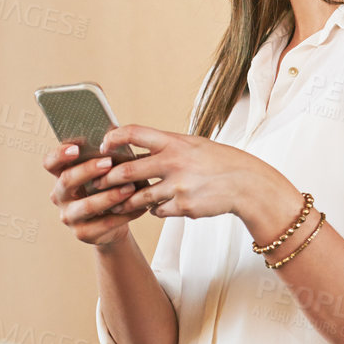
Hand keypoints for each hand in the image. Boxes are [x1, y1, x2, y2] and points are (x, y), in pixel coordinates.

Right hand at [42, 140, 148, 247]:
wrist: (113, 222)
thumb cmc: (108, 188)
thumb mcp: (104, 173)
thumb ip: (104, 158)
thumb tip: (118, 137)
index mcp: (62, 175)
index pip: (50, 163)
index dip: (59, 155)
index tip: (75, 148)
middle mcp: (60, 195)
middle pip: (67, 180)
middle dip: (88, 170)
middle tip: (108, 163)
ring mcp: (69, 216)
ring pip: (86, 205)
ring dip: (109, 196)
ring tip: (129, 188)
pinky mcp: (83, 233)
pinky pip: (104, 223)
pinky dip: (124, 214)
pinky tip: (139, 206)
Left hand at [96, 124, 273, 220]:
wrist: (246, 183)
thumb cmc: (217, 161)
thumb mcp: (193, 144)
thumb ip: (166, 146)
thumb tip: (134, 145)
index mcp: (174, 142)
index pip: (134, 133)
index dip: (113, 138)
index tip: (104, 146)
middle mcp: (174, 162)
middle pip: (126, 171)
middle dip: (108, 179)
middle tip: (98, 183)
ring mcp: (178, 187)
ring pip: (138, 197)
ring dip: (124, 202)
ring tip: (117, 203)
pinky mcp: (183, 207)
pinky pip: (156, 211)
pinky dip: (154, 209)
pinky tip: (157, 206)